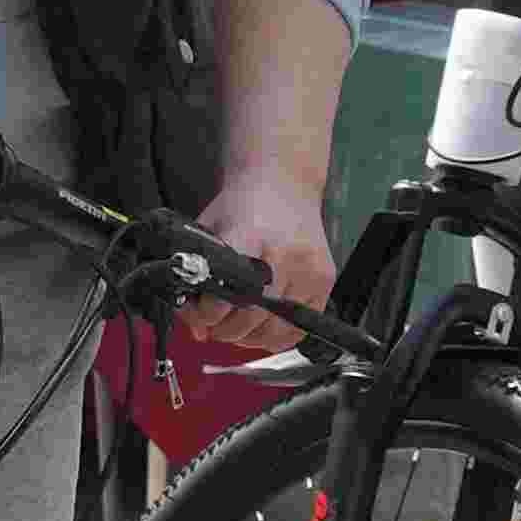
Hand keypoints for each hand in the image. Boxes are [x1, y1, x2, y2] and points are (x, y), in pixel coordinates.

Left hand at [181, 169, 334, 354]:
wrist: (283, 183)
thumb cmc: (244, 204)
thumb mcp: (209, 231)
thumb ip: (198, 279)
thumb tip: (196, 328)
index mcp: (250, 236)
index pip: (225, 293)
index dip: (206, 312)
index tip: (196, 311)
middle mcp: (284, 255)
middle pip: (250, 317)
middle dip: (222, 329)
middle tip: (211, 323)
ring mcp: (309, 269)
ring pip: (274, 330)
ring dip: (248, 337)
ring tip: (234, 326)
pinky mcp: (325, 280)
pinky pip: (300, 328)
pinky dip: (277, 337)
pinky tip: (261, 327)